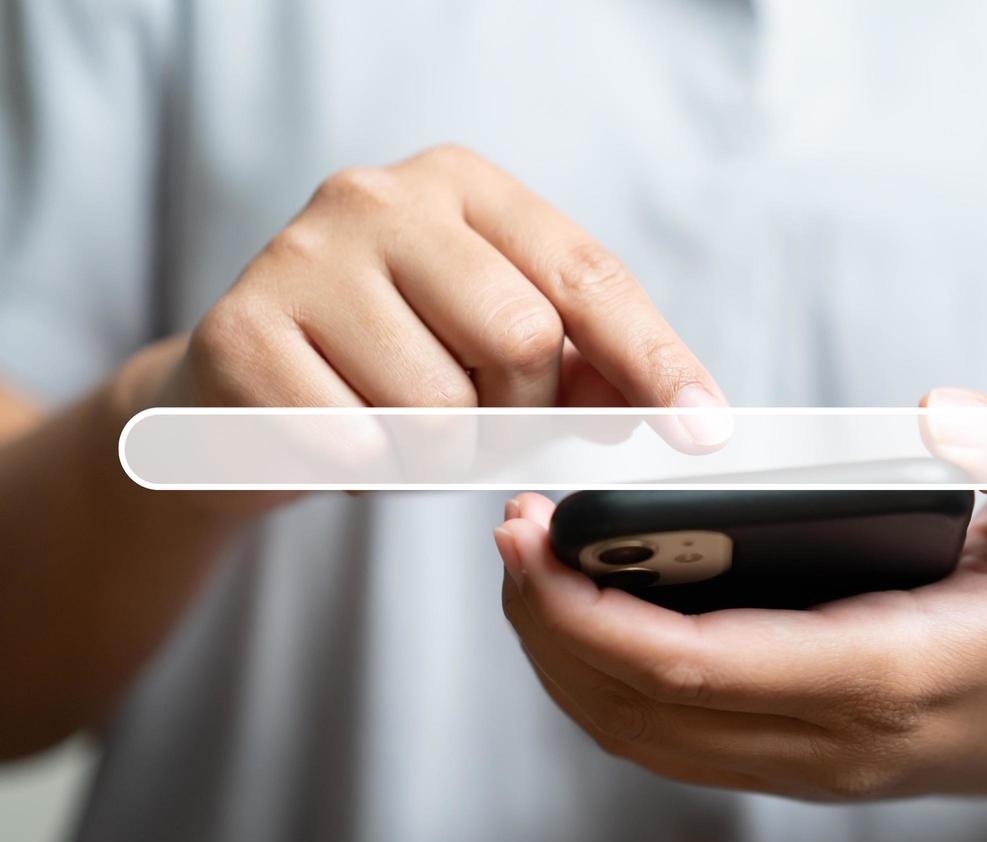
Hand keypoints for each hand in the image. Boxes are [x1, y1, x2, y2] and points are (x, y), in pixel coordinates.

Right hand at [116, 144, 726, 510]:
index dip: (654, 359)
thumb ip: (584, 369)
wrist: (246, 388)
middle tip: (479, 417)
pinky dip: (368, 467)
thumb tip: (670, 413)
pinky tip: (342, 436)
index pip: (587, 274)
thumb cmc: (393, 361)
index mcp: (463, 187)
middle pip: (522, 336)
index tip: (704, 431)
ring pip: (440, 404)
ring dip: (439, 450)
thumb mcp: (494, 348)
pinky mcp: (240, 332)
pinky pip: (356, 442)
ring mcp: (302, 256)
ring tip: (400, 426)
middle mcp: (380, 197)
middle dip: (519, 409)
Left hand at [495, 389, 986, 799]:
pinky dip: (605, 687)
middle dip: (551, 624)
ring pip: (643, 737)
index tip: (531, 531)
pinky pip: (671, 743)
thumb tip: (934, 410)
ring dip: (565, 660)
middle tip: (510, 531)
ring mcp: (814, 766)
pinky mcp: (799, 766)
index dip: (591, 606)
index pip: (701, 664)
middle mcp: (837, 740)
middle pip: (643, 707)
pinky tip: (585, 615)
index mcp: (891, 670)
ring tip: (531, 567)